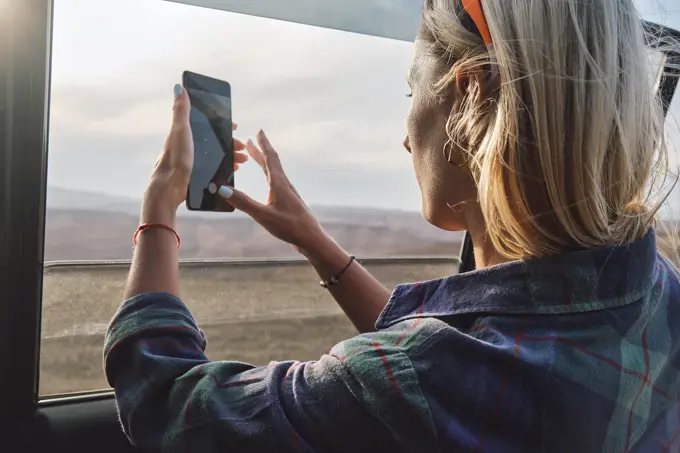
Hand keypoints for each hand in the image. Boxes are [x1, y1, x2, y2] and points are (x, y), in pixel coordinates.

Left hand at [143, 84, 246, 222]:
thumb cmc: (175, 158)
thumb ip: (181, 110)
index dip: (222, 125)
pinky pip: (215, 168)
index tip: (235, 128)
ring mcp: (192, 161)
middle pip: (214, 141)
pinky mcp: (195, 175)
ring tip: (242, 160)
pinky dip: (226, 167)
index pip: (207, 125)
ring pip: (216, 155)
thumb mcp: (180, 131)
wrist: (169, 188)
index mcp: (185, 134)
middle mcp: (188, 146)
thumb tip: (179, 88)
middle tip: (242, 148)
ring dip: (231, 156)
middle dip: (230, 143)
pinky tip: (232, 171)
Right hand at [218, 130, 325, 251]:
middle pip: (271, 163)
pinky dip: (267, 175)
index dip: (264, 144)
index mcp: (279, 184)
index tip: (259, 131)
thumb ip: (243, 202)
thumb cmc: (290, 227)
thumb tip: (222, 189)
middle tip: (250, 140)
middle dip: (260, 151)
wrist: (311, 239)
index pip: (270, 158)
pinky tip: (267, 182)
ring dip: (263, 162)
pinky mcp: (288, 202)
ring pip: (273, 172)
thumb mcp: (263, 215)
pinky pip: (275, 182)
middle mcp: (284, 185)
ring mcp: (287, 194)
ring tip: (254, 156)